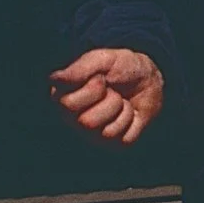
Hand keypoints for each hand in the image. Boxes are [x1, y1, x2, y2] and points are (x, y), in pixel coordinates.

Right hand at [49, 49, 163, 144]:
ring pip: (107, 132)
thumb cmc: (122, 67)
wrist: (148, 78)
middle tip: (113, 91)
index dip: (93, 89)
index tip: (101, 78)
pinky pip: (124, 139)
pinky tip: (130, 112)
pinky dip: (133, 122)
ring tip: (122, 100)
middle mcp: (73, 119)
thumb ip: (80, 69)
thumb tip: (55, 79)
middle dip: (109, 101)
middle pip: (86, 122)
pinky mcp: (114, 143)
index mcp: (63, 98)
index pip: (68, 105)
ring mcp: (93, 134)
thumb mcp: (103, 59)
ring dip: (121, 110)